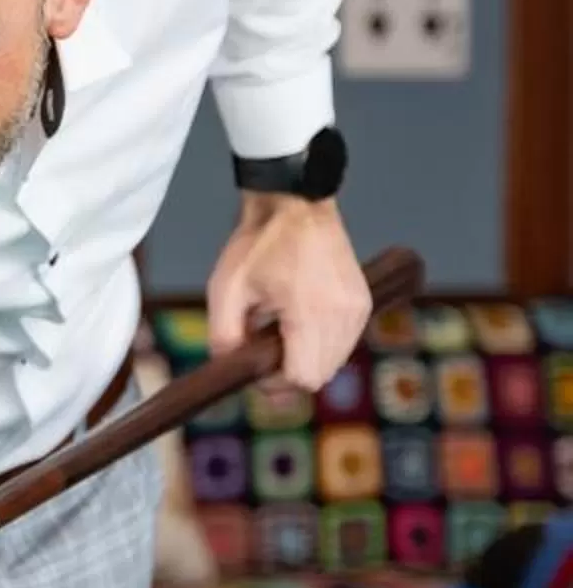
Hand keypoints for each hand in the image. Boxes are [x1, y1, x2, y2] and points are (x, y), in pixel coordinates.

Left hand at [207, 196, 372, 390]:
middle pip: (320, 376)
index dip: (274, 383)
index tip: (254, 366)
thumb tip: (231, 369)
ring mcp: (359, 309)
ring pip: (334, 363)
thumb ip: (224, 336)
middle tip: (262, 350)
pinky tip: (298, 323)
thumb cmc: (259, 243)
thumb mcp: (225, 290)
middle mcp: (345, 315)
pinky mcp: (364, 303)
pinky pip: (344, 343)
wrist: (296, 204)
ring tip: (279, 331)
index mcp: (311, 312)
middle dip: (288, 373)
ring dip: (305, 358)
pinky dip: (321, 344)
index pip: (303, 378)